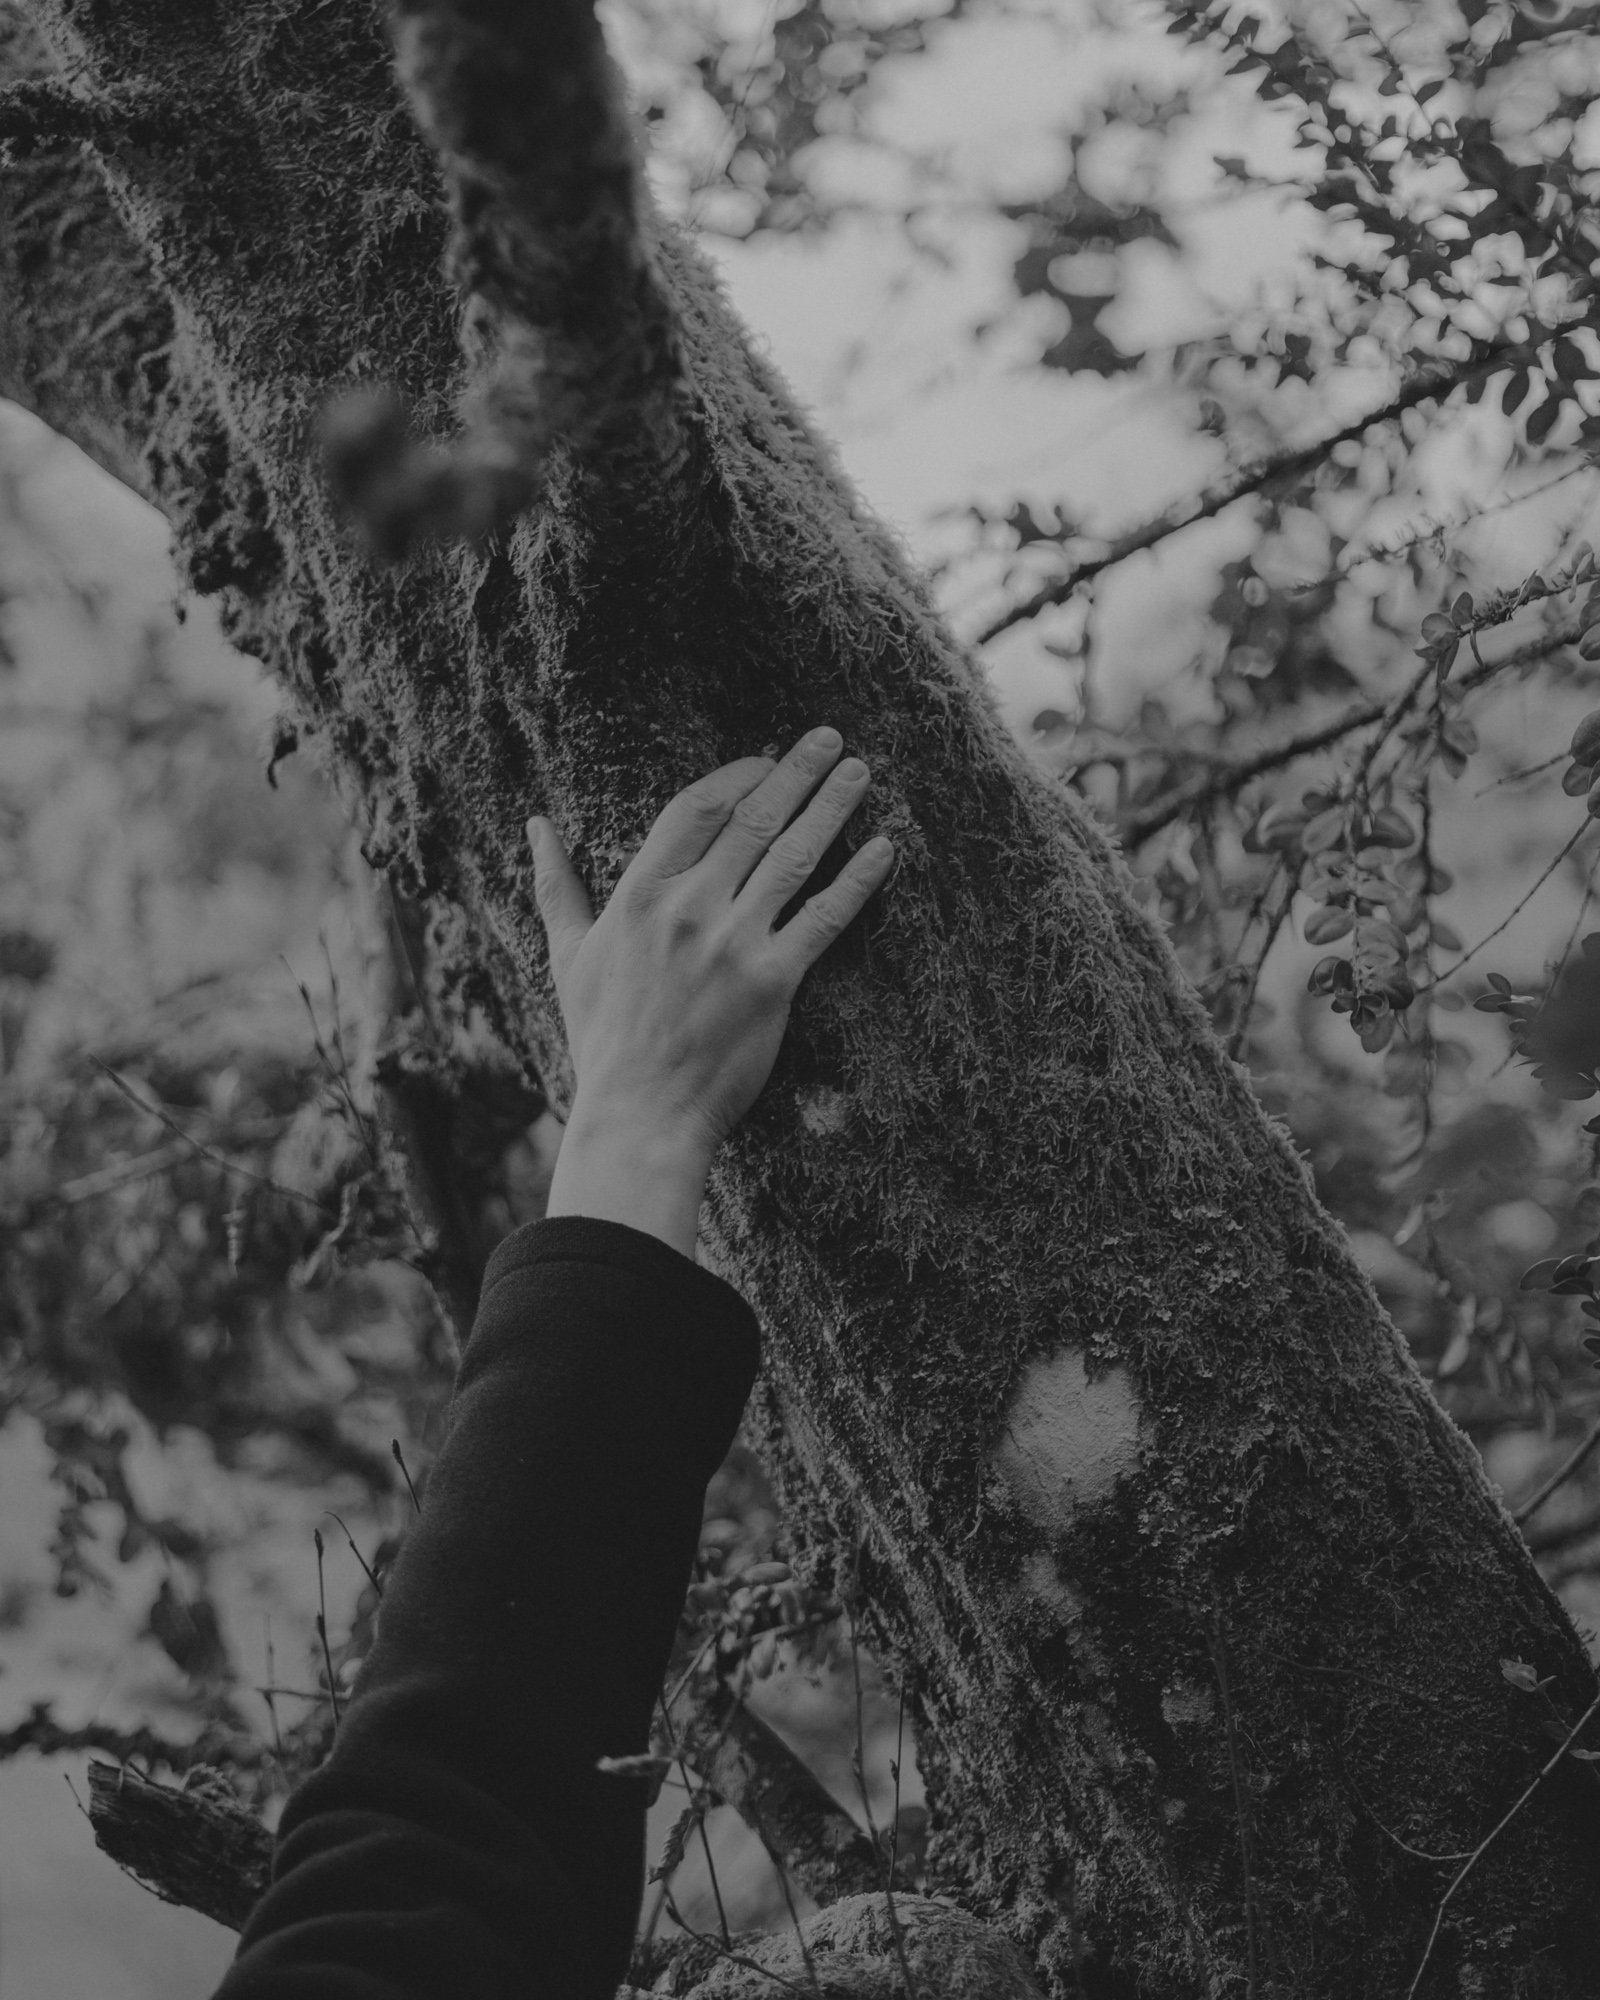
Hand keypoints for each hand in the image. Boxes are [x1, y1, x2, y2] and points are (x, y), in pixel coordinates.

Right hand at [527, 726, 893, 1161]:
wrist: (640, 1115)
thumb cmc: (603, 1039)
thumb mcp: (568, 955)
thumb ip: (557, 886)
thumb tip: (535, 826)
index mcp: (638, 894)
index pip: (695, 807)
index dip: (738, 774)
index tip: (768, 757)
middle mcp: (687, 908)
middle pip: (753, 819)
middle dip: (797, 772)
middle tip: (831, 738)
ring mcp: (733, 943)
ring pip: (794, 856)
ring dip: (833, 807)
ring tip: (861, 773)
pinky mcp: (774, 981)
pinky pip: (826, 917)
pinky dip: (859, 879)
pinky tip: (885, 849)